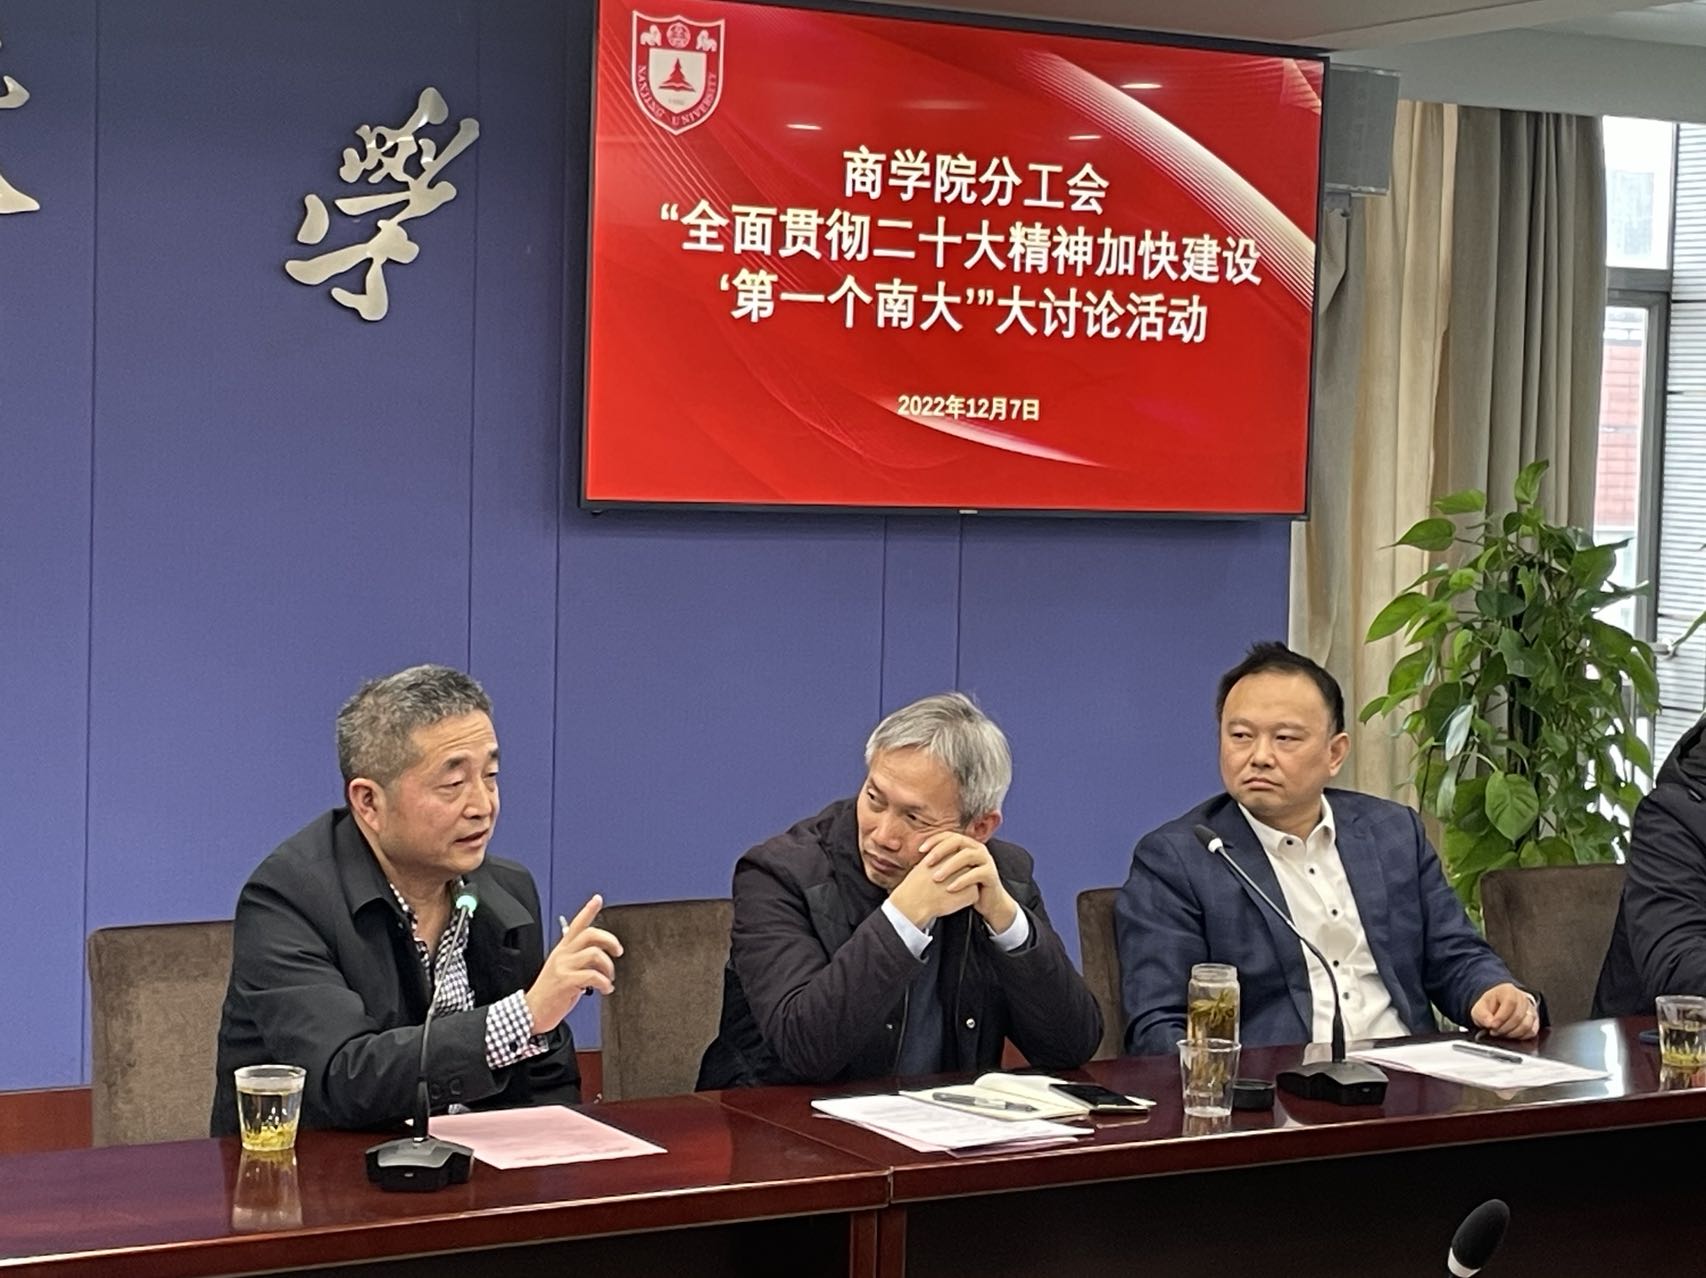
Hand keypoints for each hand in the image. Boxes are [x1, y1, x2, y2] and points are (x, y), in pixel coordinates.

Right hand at [523, 893, 622, 1033]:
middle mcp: (562, 955)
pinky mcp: (566, 981)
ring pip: (594, 954)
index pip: (576, 924)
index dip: (588, 910)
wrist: (531, 1012)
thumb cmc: (549, 993)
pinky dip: (604, 983)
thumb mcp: (561, 970)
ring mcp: (563, 967)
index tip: (598, 899)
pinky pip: (592, 976)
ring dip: (608, 967)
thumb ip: (577, 960)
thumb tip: (598, 956)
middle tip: (618, 951)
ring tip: (609, 978)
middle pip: (590, 934)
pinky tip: (605, 989)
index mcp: (562, 950)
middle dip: (610, 940)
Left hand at [888, 833, 1016, 932]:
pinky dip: (962, 881)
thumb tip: (915, 858)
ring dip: (950, 866)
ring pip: (967, 856)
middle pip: (958, 841)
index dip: (934, 840)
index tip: (920, 850)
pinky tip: (950, 888)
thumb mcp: (952, 872)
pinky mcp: (991, 874)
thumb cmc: (966, 885)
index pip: (948, 835)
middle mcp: (977, 848)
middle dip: (941, 850)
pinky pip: (977, 874)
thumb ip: (940, 863)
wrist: (988, 902)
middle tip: (927, 863)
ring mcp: (986, 860)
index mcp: (967, 844)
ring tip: (936, 878)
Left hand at [1470, 982, 1538, 1038]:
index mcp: (1508, 991)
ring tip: (1502, 1033)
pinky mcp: (1535, 1021)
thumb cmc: (1491, 1006)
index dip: (1501, 1017)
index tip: (1492, 1026)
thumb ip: (1482, 1015)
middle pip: (1518, 1016)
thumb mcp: (1480, 1007)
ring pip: (1527, 1025)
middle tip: (1494, 1031)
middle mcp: (1522, 999)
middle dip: (1504, 1028)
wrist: (1498, 1006)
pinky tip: (1510, 1034)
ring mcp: (1530, 1010)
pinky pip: (1532, 1032)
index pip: (1510, 1003)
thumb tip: (1489, 1023)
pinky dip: (1520, 1036)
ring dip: (1512, 1033)